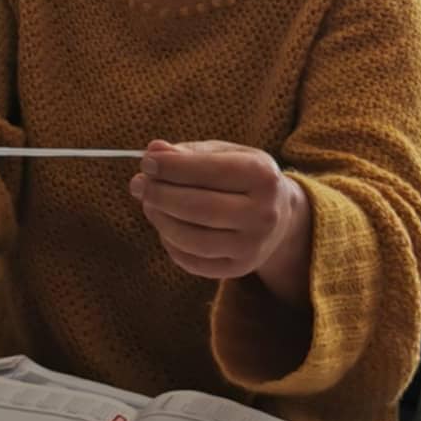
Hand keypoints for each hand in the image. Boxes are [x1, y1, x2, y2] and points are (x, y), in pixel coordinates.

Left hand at [130, 140, 310, 298]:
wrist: (281, 216)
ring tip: (149, 204)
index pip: (210, 171)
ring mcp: (252, 246)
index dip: (173, 167)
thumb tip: (153, 151)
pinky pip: (193, 261)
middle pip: (199, 208)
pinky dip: (171, 243)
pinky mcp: (238, 269)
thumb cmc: (244, 177)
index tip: (147, 162)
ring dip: (161, 220)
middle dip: (161, 195)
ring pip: (192, 239)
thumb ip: (190, 153)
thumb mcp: (226, 154)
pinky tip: (165, 226)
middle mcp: (263, 214)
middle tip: (139, 184)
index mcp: (263, 176)